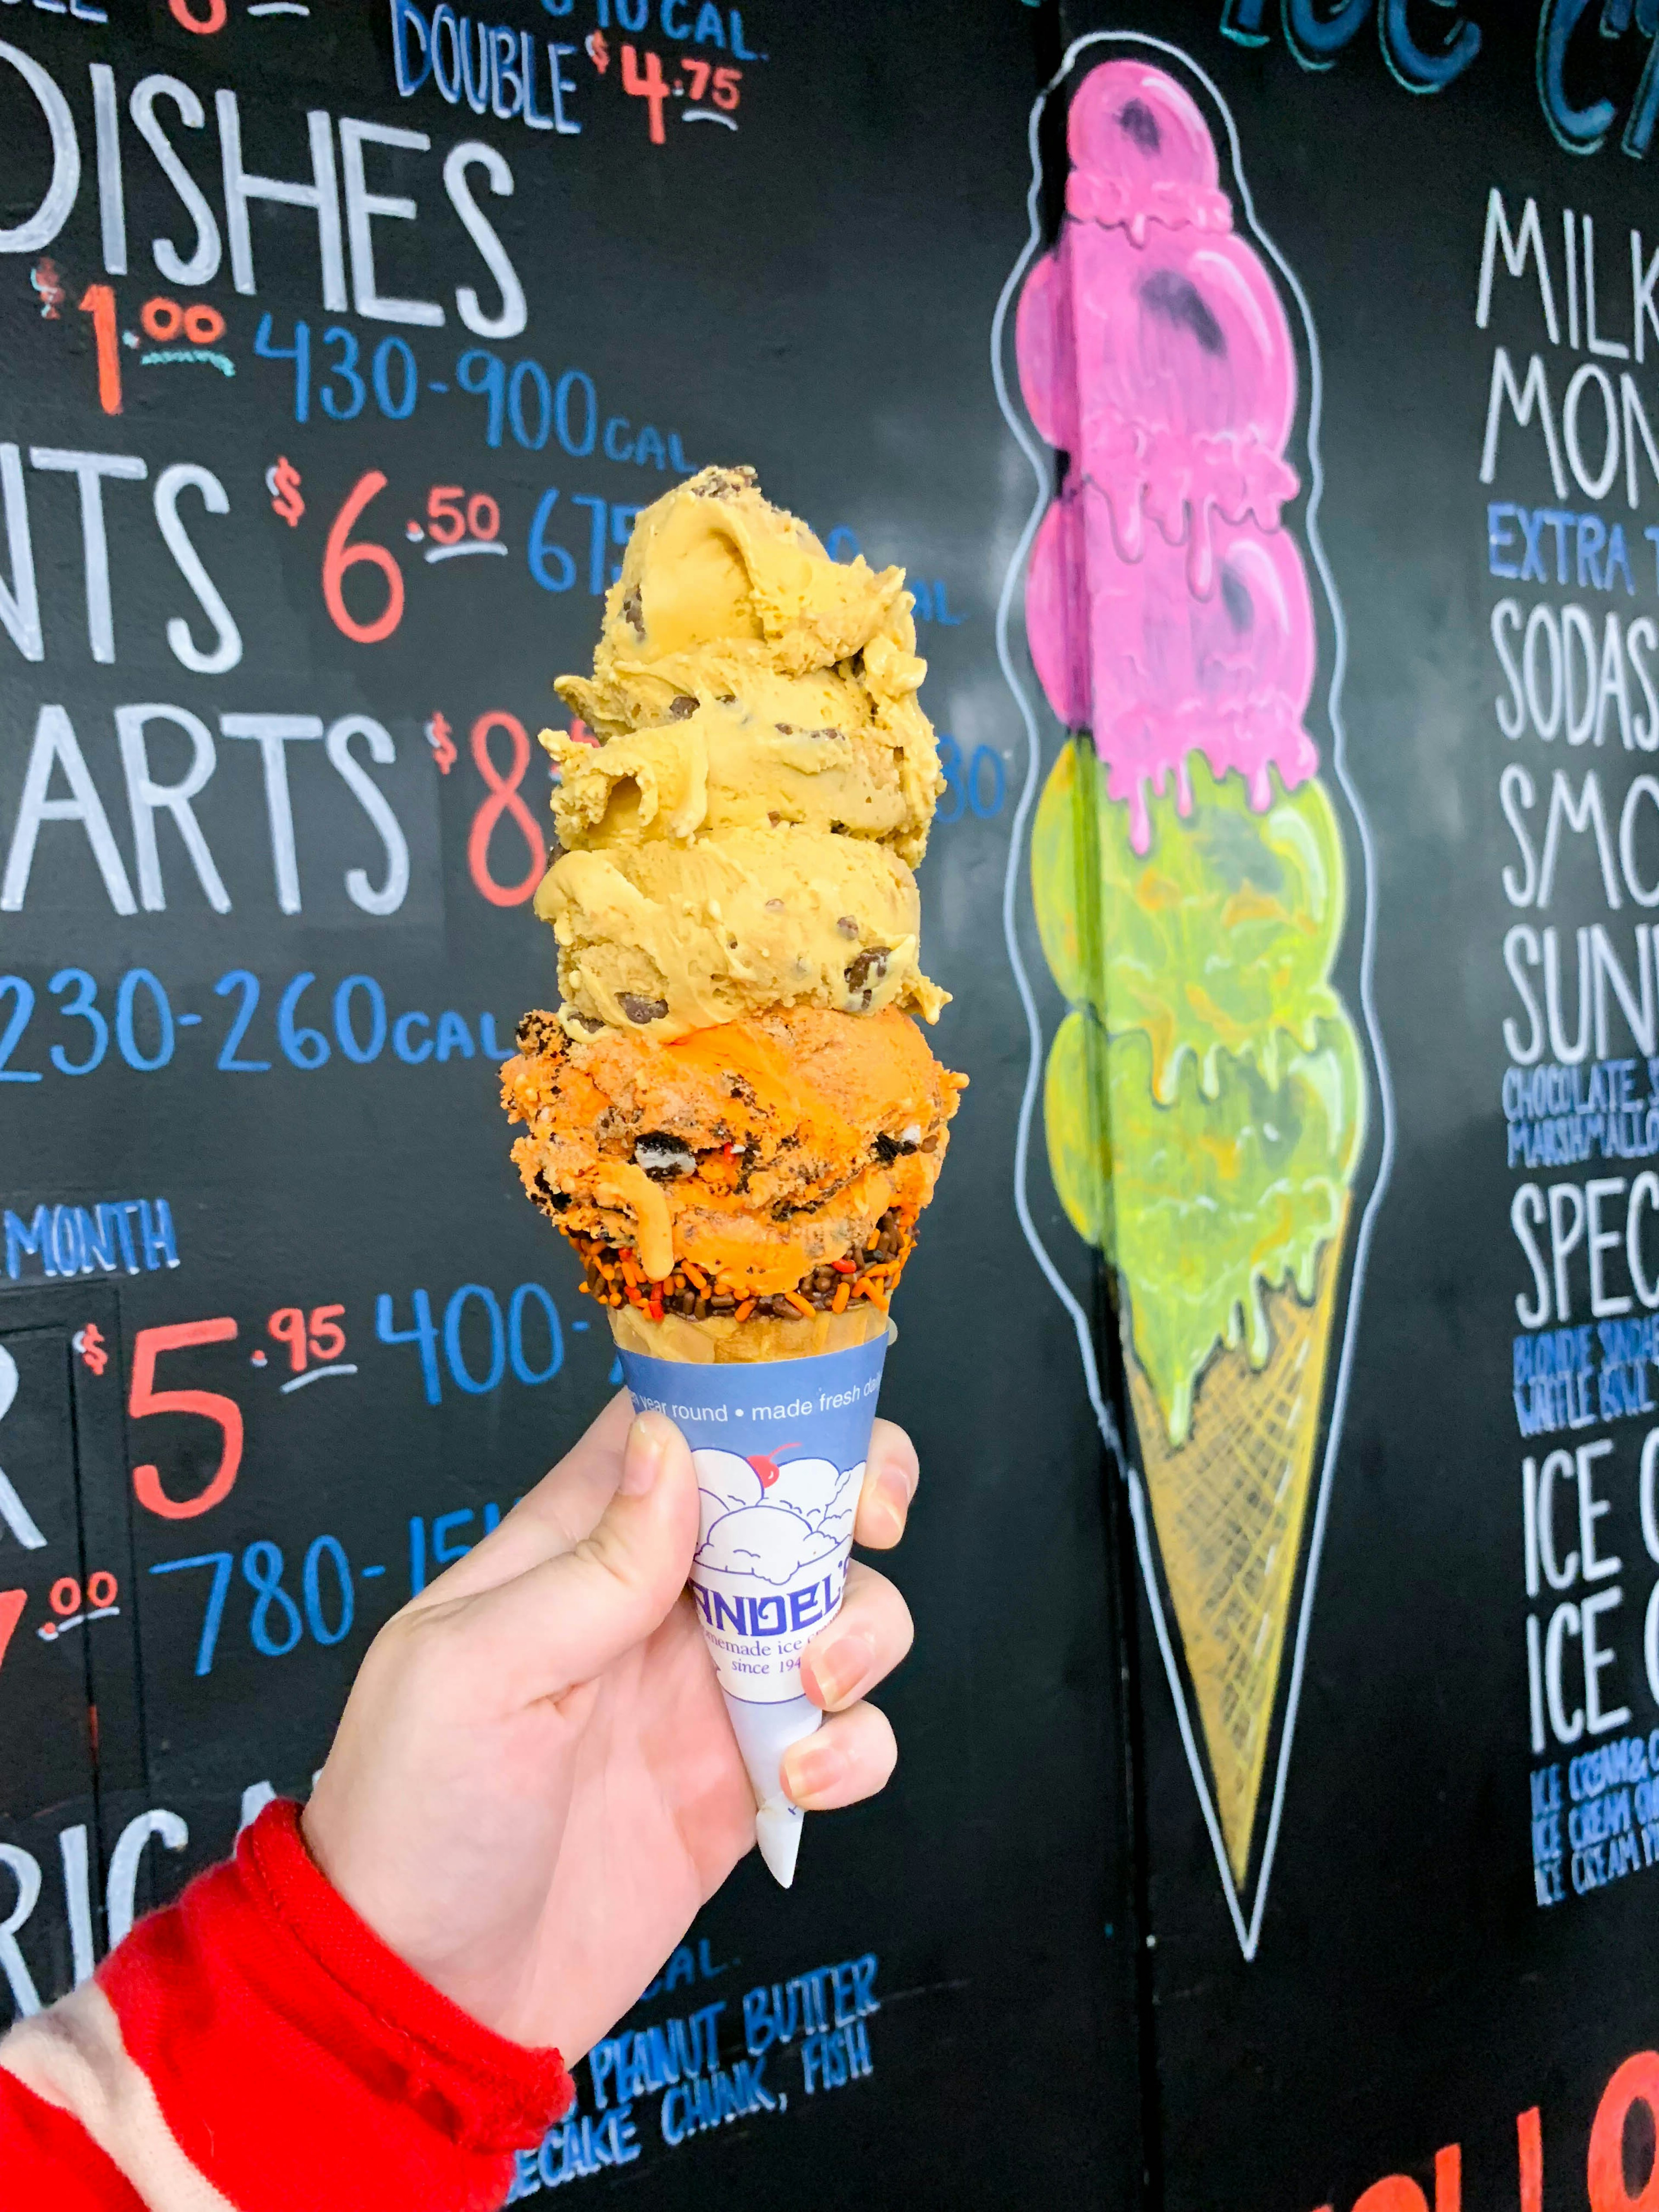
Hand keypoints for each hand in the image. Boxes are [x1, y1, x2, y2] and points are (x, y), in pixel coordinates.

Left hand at [302, 1392, 917, 2059]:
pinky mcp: (749, 1784)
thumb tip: (671, 1444)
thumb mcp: (475, 1673)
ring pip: (837, 1611)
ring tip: (814, 1688)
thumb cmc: (417, 1818)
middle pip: (786, 1503)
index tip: (816, 1421)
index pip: (676, 1429)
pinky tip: (801, 1782)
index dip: (756, 1403)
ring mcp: (708, 1694)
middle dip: (852, 1496)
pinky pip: (845, 1735)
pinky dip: (855, 1747)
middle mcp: (654, 1605)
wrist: (427, 2001)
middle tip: (876, 1526)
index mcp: (575, 1549)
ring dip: (862, 1629)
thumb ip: (587, 1563)